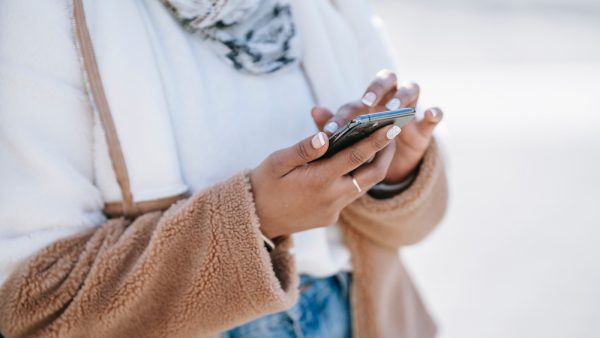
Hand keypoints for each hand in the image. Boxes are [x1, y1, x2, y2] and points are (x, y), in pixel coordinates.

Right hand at [250, 125, 399, 238]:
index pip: (357, 156)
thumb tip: (326, 136)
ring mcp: (333, 210)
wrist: (255, 219)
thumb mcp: (277, 162)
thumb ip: (303, 149)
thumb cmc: (264, 184)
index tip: (393, 126)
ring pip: (364, 186)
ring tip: (377, 146)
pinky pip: (350, 196)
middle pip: (373, 175)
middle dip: (386, 154)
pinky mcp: (330, 218)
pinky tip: (352, 166)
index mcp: (320, 180)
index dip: (378, 140)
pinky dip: (356, 179)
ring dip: (374, 167)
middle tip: (391, 134)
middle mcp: (332, 198)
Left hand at [312, 69, 443, 183]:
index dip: (347, 110)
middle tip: (365, 104)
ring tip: (392, 112)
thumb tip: (314, 110)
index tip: (334, 128)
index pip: (358, 97)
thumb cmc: (366, 145)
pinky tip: (430, 115)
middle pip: (387, 80)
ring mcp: (410, 109)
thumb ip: (334, 124)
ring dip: (402, 98)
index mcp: (369, 101)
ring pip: (411, 89)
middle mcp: (390, 98)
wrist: (391, 165)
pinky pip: (434, 115)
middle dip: (376, 89)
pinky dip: (434, 113)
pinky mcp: (425, 127)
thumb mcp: (350, 139)